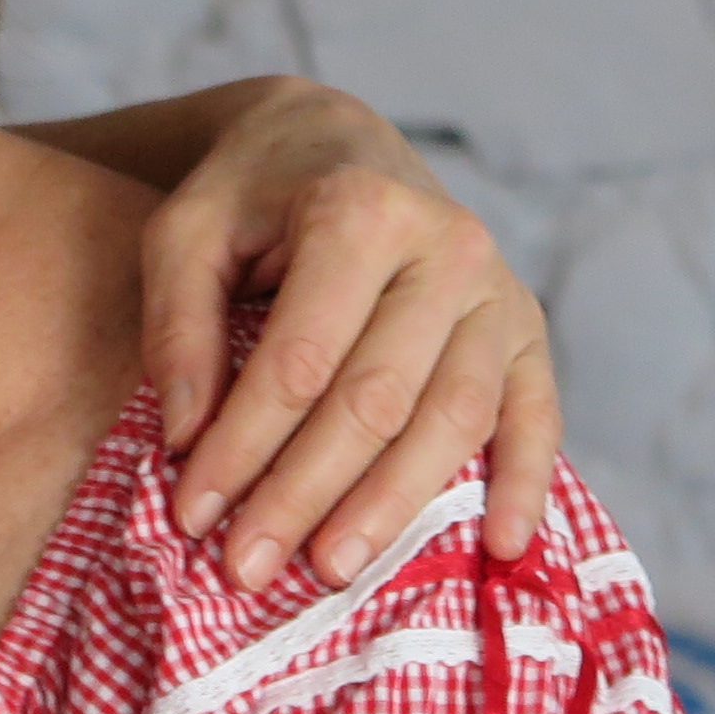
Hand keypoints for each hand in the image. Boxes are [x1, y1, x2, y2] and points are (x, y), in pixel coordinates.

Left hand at [142, 84, 561, 589]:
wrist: (333, 142)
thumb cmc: (249, 195)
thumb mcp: (185, 231)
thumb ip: (177, 326)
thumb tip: (187, 438)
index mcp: (360, 210)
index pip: (300, 360)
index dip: (243, 445)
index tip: (191, 512)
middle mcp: (446, 246)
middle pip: (377, 399)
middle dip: (305, 493)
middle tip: (247, 568)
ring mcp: (498, 289)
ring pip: (454, 417)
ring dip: (394, 505)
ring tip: (333, 570)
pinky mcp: (528, 326)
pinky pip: (537, 412)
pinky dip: (525, 482)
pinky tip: (499, 548)